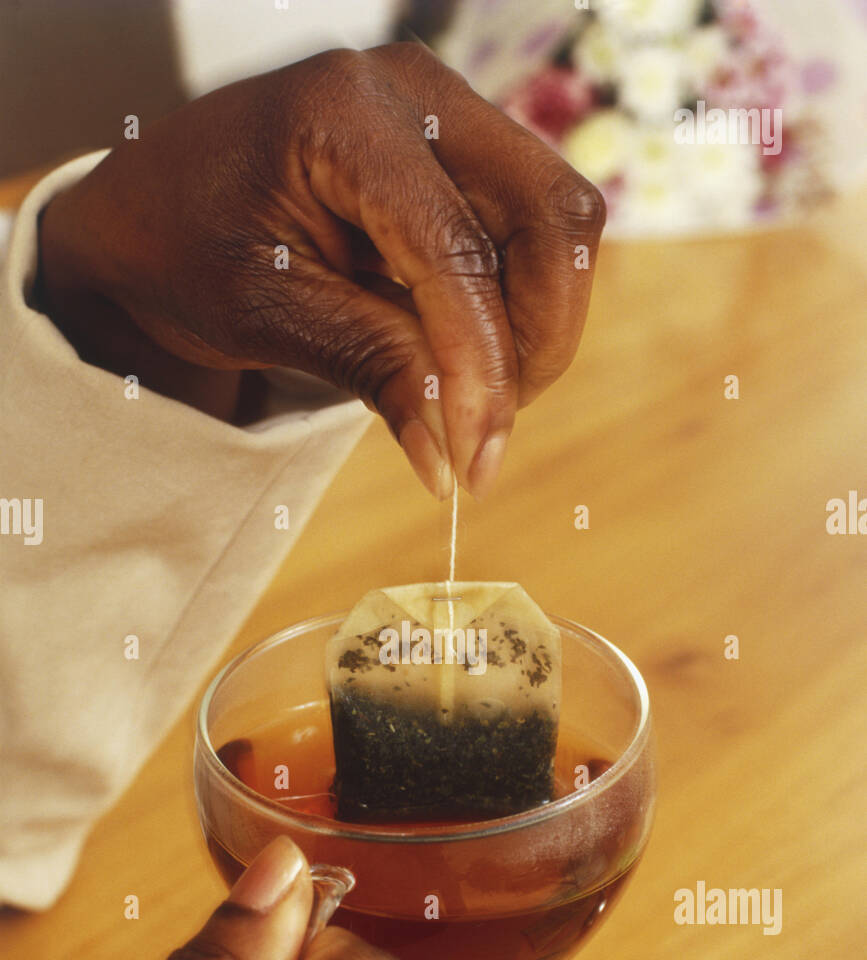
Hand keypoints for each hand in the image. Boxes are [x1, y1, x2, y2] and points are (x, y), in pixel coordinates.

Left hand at [37, 43, 604, 498]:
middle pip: (550, 217)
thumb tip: (451, 456)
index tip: (472, 460)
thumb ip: (369, 365)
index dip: (479, 364)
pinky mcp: (457, 152)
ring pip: (557, 226)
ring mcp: (445, 113)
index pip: (456, 250)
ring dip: (535, 328)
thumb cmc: (180, 250)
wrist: (145, 214)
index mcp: (346, 113)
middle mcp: (414, 90)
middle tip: (487, 431)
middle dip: (536, 340)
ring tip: (472, 398)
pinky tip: (462, 357)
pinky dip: (514, 309)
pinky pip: (528, 233)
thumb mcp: (262, 316)